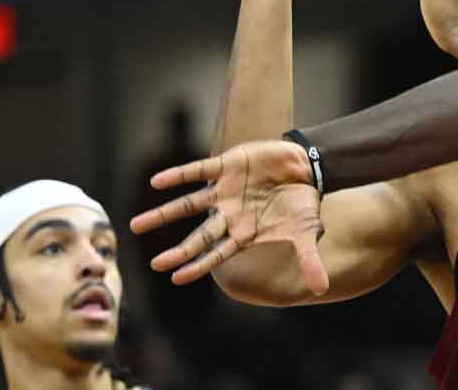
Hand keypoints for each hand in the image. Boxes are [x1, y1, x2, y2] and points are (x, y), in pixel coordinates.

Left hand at [128, 140, 328, 294]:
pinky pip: (197, 171)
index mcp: (244, 232)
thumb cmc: (303, 203)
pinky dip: (178, 176)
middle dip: (177, 251)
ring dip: (162, 215)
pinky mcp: (225, 166)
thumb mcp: (308, 231)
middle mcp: (228, 214)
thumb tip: (321, 289)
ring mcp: (224, 191)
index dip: (198, 265)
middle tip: (154, 264)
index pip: (216, 253)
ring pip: (187, 205)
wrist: (306, 167)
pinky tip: (157, 182)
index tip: (175, 278)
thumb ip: (309, 258)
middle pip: (198, 236)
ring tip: (135, 226)